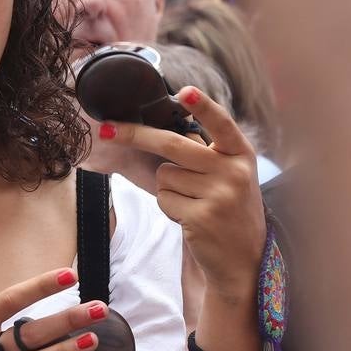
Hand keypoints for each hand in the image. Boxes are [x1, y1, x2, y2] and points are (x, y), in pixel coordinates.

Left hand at [98, 87, 265, 303]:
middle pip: (171, 144)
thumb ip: (205, 153)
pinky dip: (170, 208)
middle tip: (107, 130)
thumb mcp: (230, 176)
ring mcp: (219, 195)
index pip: (222, 124)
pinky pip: (164, 199)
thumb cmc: (228, 209)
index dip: (203, 107)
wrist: (243, 260)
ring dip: (169, 189)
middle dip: (134, 135)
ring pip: (164, 175)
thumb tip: (159, 131)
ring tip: (195, 203)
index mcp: (241, 155)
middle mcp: (233, 172)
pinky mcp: (201, 217)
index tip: (185, 91)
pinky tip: (192, 218)